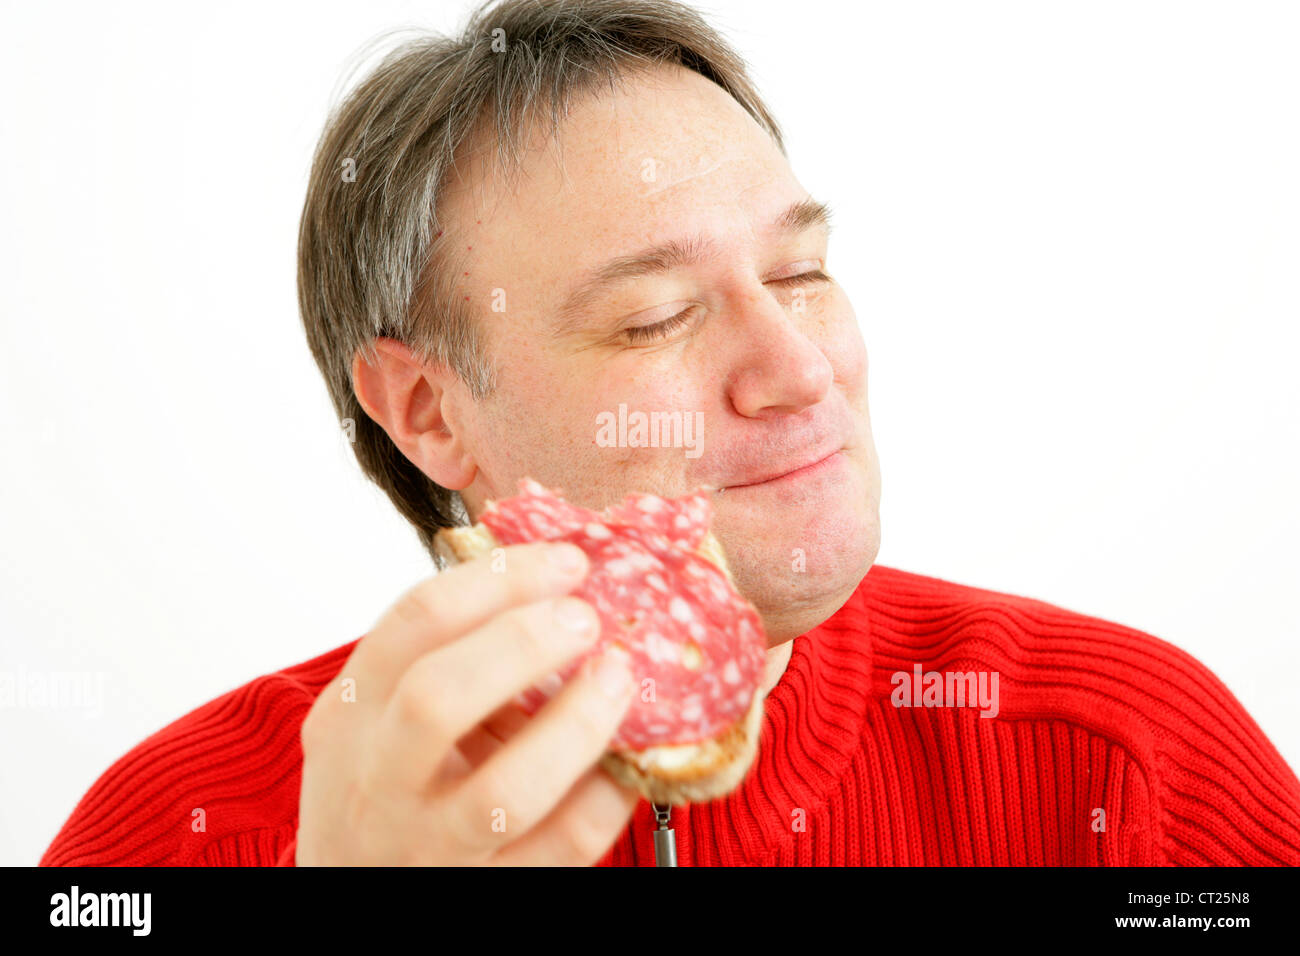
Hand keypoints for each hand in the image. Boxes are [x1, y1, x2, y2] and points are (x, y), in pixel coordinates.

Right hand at [295, 541, 638, 864]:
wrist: (361, 885)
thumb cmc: (388, 781)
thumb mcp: (385, 712)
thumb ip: (451, 655)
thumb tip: (562, 587)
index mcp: (353, 712)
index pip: (415, 622)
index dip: (501, 579)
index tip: (567, 562)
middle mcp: (380, 778)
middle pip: (437, 698)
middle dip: (524, 644)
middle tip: (587, 619)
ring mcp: (432, 843)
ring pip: (505, 793)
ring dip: (576, 725)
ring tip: (619, 679)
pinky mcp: (487, 888)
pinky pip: (563, 844)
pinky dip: (609, 792)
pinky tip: (629, 757)